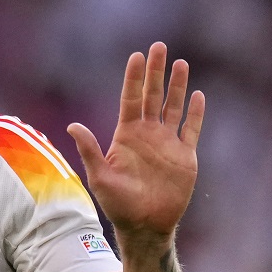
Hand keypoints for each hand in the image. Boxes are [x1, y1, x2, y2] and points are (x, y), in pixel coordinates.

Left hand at [67, 42, 204, 244]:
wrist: (144, 225)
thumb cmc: (117, 204)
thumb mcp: (100, 176)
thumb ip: (89, 150)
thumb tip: (72, 125)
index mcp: (126, 135)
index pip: (130, 98)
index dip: (133, 77)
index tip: (136, 55)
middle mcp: (147, 134)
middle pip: (152, 95)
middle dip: (156, 72)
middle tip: (159, 46)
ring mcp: (167, 143)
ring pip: (173, 107)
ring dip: (177, 86)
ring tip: (180, 63)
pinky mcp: (185, 157)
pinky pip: (191, 130)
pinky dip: (196, 113)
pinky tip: (198, 95)